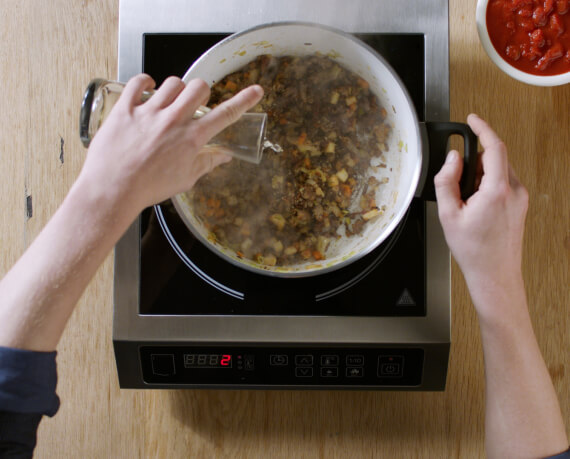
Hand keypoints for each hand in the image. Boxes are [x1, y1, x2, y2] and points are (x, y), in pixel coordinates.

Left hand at [78, 74, 263, 213]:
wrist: (113, 190)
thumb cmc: (149, 188)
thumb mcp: (185, 180)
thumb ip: (207, 163)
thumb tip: (224, 156)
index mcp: (192, 139)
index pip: (225, 115)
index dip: (244, 101)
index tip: (256, 91)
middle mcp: (174, 120)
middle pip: (199, 87)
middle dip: (201, 92)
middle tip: (194, 102)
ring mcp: (149, 112)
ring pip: (172, 82)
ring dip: (175, 89)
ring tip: (169, 100)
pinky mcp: (126, 108)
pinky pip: (139, 82)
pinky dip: (146, 81)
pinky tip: (148, 88)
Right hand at [434, 114, 528, 318]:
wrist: (495, 275)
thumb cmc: (474, 251)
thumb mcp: (448, 215)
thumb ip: (447, 181)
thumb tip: (452, 159)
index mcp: (496, 191)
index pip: (494, 147)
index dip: (482, 128)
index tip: (472, 119)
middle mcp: (514, 191)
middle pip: (495, 158)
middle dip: (474, 161)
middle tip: (457, 181)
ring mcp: (520, 198)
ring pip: (499, 171)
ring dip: (480, 175)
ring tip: (466, 202)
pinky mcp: (520, 205)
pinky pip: (504, 183)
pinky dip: (488, 185)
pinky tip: (476, 207)